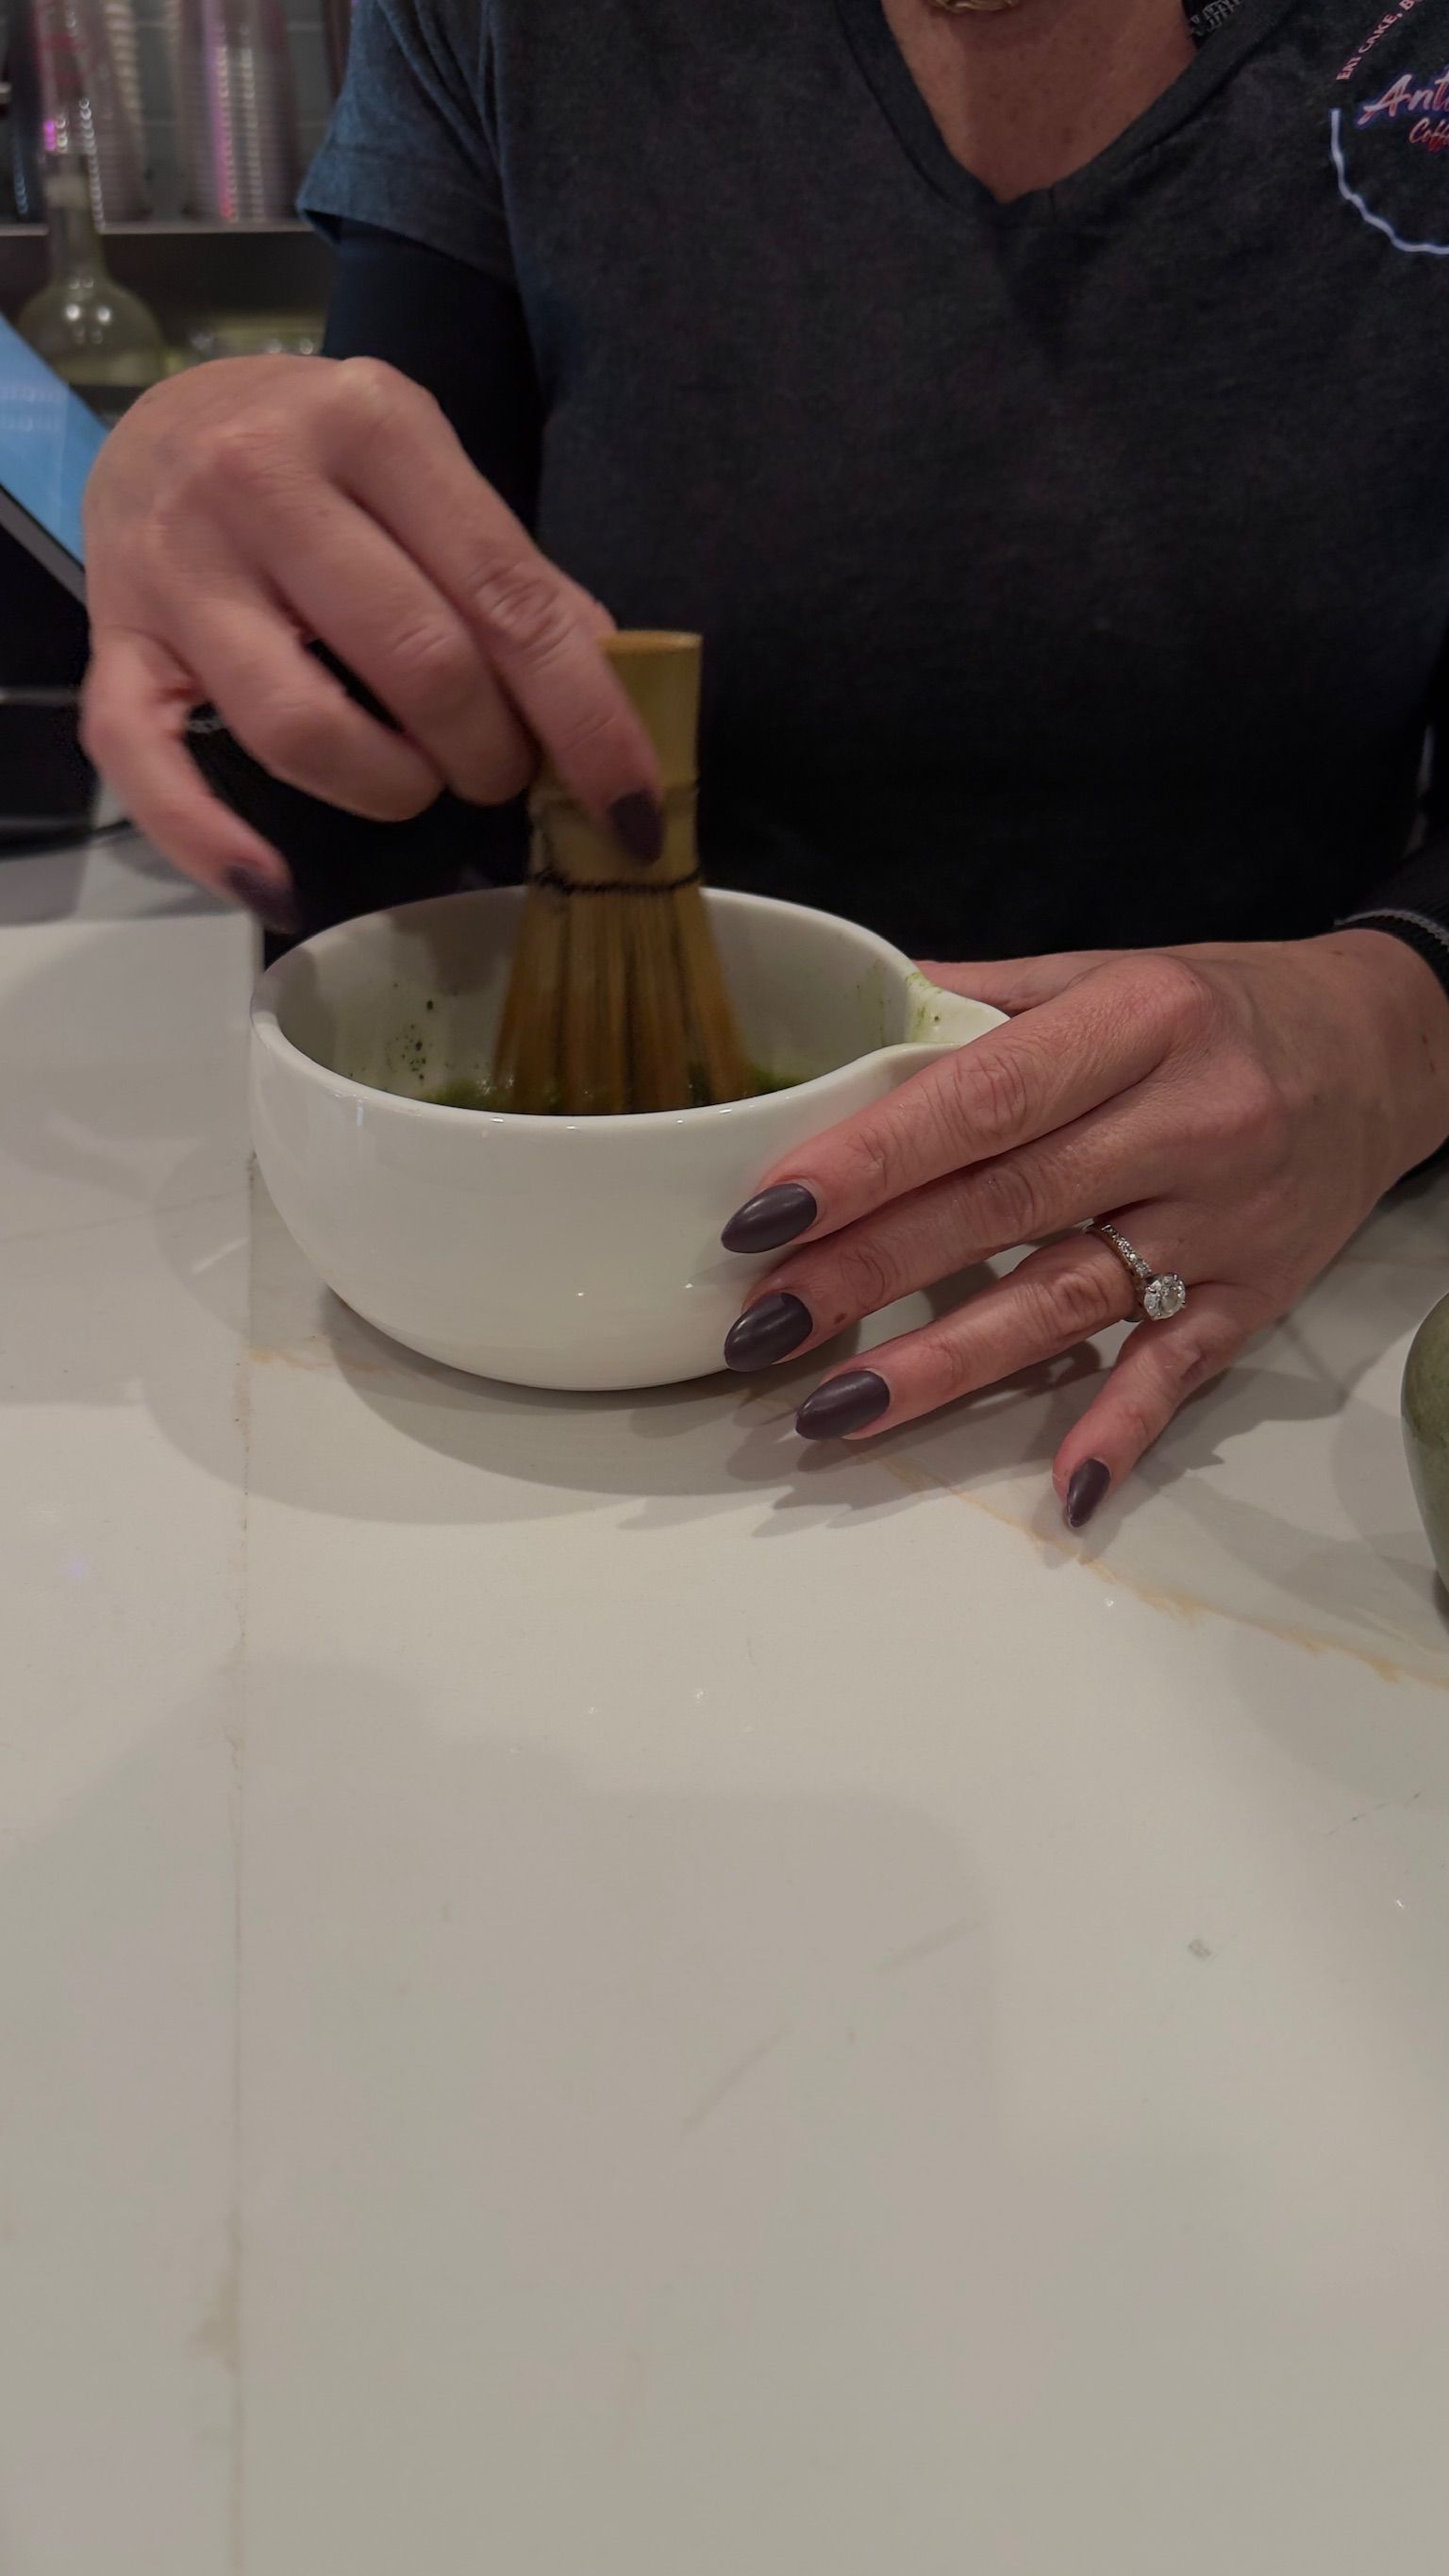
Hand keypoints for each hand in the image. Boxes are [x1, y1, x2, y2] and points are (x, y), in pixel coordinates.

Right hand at [81, 357, 660, 926]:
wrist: (162, 415)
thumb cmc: (322, 462)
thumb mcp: (426, 474)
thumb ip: (511, 575)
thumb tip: (609, 693)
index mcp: (371, 424)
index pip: (506, 597)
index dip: (583, 718)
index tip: (630, 806)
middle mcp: (262, 480)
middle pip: (419, 664)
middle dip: (488, 753)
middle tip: (499, 770)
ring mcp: (176, 566)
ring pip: (304, 729)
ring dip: (391, 788)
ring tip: (415, 781)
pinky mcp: (111, 643)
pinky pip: (151, 770)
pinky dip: (215, 846)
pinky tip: (277, 886)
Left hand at [721, 932, 1448, 1525]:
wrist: (1388, 1048)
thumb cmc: (1222, 1008)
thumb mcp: (1109, 970)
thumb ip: (980, 1002)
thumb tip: (847, 1023)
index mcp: (1136, 1022)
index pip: (980, 1099)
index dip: (869, 1160)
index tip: (768, 1212)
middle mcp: (1186, 1121)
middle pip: (1004, 1205)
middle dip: (869, 1270)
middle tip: (763, 1323)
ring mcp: (1225, 1218)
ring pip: (1065, 1300)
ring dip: (944, 1363)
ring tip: (833, 1407)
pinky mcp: (1259, 1293)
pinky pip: (1177, 1370)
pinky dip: (1120, 1430)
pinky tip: (1060, 1492)